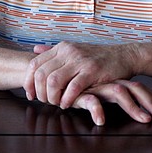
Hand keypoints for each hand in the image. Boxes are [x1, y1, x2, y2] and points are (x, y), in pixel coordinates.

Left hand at [24, 41, 151, 124]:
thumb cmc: (96, 58)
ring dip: (52, 97)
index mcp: (61, 48)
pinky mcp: (92, 71)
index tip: (30, 95)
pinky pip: (73, 88)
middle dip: (39, 92)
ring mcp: (80, 61)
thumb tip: (34, 50)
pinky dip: (67, 99)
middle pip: (42, 74)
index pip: (35, 64)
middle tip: (44, 102)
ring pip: (54, 82)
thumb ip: (54, 51)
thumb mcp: (73, 50)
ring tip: (56, 103)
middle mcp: (68, 52)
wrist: (123, 56)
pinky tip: (67, 104)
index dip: (28, 82)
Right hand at [69, 80, 151, 125]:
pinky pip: (91, 100)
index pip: (141, 89)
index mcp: (117, 83)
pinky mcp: (82, 92)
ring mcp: (98, 87)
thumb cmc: (81, 88)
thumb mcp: (101, 94)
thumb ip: (116, 100)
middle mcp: (110, 83)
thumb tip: (137, 112)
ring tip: (145, 120)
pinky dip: (97, 110)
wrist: (56, 77)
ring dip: (134, 107)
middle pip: (136, 89)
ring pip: (120, 93)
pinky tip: (101, 121)